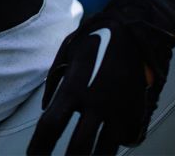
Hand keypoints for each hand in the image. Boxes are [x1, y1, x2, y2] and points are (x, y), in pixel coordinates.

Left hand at [26, 0, 174, 154]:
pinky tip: (107, 145)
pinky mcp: (136, 112)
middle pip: (78, 148)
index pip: (51, 126)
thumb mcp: (67, 56)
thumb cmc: (96, 41)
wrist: (135, 31)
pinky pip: (125, 140)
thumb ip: (54, 84)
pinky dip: (115, 144)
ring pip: (104, 152)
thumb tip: (44, 109)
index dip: (39, 147)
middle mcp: (97, 102)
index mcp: (74, 87)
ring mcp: (119, 110)